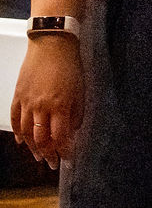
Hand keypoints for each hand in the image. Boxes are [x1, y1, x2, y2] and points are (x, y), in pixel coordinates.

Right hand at [11, 34, 84, 166]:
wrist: (51, 45)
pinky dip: (18, 132)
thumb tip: (73, 130)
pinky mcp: (18, 96)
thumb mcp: (80, 90)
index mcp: (60, 106)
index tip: (68, 158)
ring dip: (32, 147)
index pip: (60, 137)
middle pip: (41, 139)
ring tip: (39, 156)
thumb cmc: (69, 65)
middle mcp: (41, 107)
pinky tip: (21, 141)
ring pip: (26, 132)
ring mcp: (27, 102)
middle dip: (48, 154)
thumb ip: (76, 113)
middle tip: (52, 163)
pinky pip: (15, 119)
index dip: (64, 151)